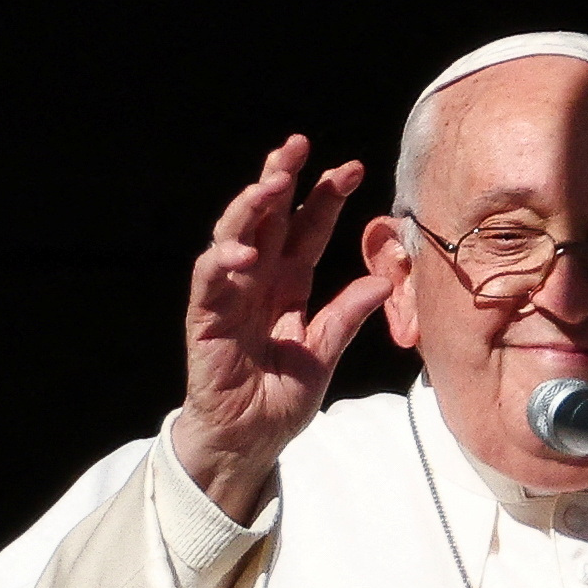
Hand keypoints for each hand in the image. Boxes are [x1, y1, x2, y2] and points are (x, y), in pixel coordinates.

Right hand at [175, 135, 392, 522]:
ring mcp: (229, 296)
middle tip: (298, 145)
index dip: (326, 198)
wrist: (248, 442)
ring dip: (250, 206)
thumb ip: (345, 317)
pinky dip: (223, 261)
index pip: (307, 230)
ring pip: (234, 235)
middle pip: (268, 218)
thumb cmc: (280, 400)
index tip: (353, 168)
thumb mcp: (323, 355)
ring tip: (270, 183)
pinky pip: (209, 281)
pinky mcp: (206, 319)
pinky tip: (243, 250)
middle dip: (280, 178)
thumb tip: (382, 281)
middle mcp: (257, 281)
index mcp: (288, 285)